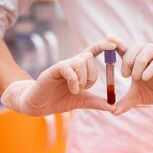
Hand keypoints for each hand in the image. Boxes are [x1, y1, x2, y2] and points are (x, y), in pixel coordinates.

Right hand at [1, 40, 115, 115]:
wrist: (39, 105)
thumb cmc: (60, 100)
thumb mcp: (82, 102)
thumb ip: (97, 102)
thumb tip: (113, 107)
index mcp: (80, 68)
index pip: (92, 51)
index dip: (102, 46)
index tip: (113, 45)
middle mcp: (72, 64)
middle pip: (89, 58)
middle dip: (91, 76)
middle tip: (83, 88)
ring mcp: (63, 66)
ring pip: (81, 61)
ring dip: (83, 79)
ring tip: (75, 90)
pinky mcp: (54, 70)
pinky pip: (69, 68)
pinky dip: (74, 81)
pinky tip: (72, 90)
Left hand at [108, 36, 152, 114]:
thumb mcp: (136, 98)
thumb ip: (124, 103)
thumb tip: (112, 111)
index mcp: (136, 62)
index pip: (125, 48)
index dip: (117, 42)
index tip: (108, 37)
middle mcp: (146, 57)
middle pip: (136, 46)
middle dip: (128, 59)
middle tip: (125, 76)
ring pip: (148, 48)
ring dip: (139, 62)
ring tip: (137, 78)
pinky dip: (151, 67)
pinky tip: (145, 78)